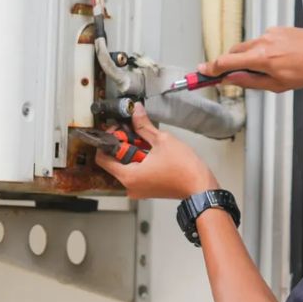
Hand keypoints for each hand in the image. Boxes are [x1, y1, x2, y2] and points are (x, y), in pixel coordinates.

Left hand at [95, 105, 219, 199]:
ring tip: (145, 140)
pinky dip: (139, 161)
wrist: (200, 187)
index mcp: (128, 176)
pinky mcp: (147, 190)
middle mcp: (130, 187)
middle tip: (133, 132)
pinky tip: (151, 151)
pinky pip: (135, 173)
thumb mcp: (162, 140)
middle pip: (114, 162)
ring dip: (131, 152)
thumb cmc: (184, 168)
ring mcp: (138, 190)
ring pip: (125, 167)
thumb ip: (143, 126)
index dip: (108, 141)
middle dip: (122, 145)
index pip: (102, 159)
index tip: (118, 131)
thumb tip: (135, 111)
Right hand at [200, 28, 302, 92]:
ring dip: (247, 58)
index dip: (211, 68)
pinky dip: (262, 51)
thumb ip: (251, 81)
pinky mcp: (280, 29)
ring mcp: (272, 33)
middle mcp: (263, 41)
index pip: (226, 62)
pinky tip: (278, 61)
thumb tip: (231, 80)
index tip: (202, 72)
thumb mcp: (278, 85)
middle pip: (234, 52)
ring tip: (265, 72)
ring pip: (249, 46)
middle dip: (228, 64)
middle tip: (226, 76)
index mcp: (262, 57)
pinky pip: (263, 41)